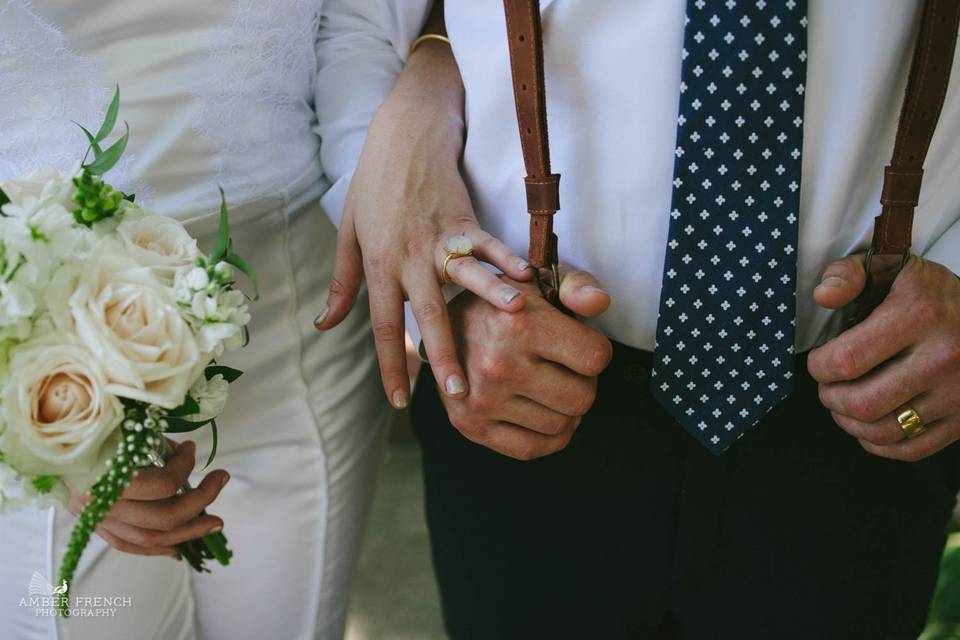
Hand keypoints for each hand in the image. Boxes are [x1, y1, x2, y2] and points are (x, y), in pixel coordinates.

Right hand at [68, 440, 229, 556]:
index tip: (191, 448)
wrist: (44, 441)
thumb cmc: (86, 426)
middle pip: (163, 517)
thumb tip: (183, 452)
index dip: (185, 465)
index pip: (163, 484)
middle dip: (201, 500)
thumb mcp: (121, 424)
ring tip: (215, 523)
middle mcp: (102, 505)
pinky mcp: (95, 526)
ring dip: (189, 531)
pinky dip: (156, 548)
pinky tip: (179, 547)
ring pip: (151, 538)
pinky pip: (128, 545)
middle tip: (222, 479)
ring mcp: (97, 519)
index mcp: (107, 476)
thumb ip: (151, 441)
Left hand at [314, 38, 532, 409]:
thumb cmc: (373, 183)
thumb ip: (342, 283)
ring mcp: (440, 238)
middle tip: (458, 395)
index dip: (391, 366)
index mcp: (379, 265)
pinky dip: (508, 260)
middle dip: (444, 356)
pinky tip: (528, 278)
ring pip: (465, 279)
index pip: (385, 326)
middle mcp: (410, 257)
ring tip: (508, 331)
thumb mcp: (348, 233)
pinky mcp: (465, 218)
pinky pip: (489, 243)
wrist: (402, 133)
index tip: (398, 403)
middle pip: (428, 315)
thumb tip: (325, 324)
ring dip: (487, 304)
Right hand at [439, 267, 612, 459]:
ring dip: (566, 410)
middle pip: (582, 398)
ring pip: (562, 426)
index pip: (595, 358)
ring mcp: (482, 399)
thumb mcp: (538, 281)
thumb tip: (600, 302)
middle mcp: (498, 365)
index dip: (596, 350)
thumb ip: (577, 285)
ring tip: (551, 387)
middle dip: (584, 383)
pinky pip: (532, 449)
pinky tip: (543, 412)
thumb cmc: (502, 304)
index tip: (580, 344)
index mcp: (518, 325)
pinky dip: (548, 437)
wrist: (442, 325)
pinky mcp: (470, 425)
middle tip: (567, 369)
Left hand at [809, 255, 959, 460]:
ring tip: (843, 404)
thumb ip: (850, 274)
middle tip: (828, 385)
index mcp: (919, 316)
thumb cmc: (930, 295)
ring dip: (849, 422)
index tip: (820, 360)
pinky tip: (869, 423)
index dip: (818, 366)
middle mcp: (942, 358)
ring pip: (883, 431)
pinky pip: (910, 449)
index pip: (846, 360)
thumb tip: (822, 294)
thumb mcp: (894, 269)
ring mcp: (957, 394)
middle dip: (831, 398)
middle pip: (862, 403)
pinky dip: (878, 443)